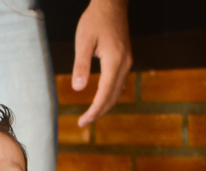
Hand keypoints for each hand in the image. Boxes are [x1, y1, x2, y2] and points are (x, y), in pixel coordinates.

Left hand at [72, 0, 132, 126]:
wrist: (112, 4)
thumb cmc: (95, 19)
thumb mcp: (83, 41)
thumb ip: (81, 65)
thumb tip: (77, 89)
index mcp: (114, 61)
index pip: (104, 94)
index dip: (94, 111)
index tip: (82, 122)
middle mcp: (124, 64)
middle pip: (113, 97)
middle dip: (98, 112)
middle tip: (83, 122)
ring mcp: (127, 62)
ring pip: (118, 92)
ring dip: (105, 105)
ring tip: (90, 114)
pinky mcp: (125, 59)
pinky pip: (119, 83)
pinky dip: (110, 95)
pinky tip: (100, 98)